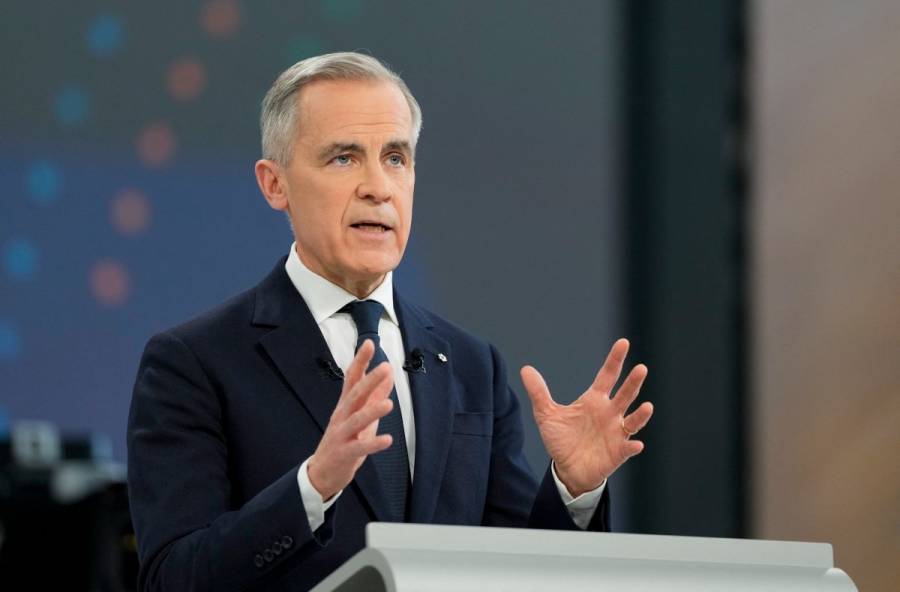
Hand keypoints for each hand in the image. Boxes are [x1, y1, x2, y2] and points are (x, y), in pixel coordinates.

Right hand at [307, 340, 394, 499]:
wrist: (323, 471)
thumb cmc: (345, 439)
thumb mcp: (361, 415)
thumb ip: (374, 395)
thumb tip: (389, 374)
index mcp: (346, 405)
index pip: (352, 378)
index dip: (360, 361)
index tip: (369, 344)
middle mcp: (342, 415)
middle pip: (355, 395)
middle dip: (369, 380)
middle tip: (385, 368)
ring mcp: (342, 434)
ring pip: (357, 420)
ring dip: (372, 411)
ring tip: (388, 404)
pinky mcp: (345, 452)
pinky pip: (360, 447)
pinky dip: (374, 443)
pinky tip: (387, 440)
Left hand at [521, 338, 652, 496]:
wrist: (567, 469)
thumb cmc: (562, 440)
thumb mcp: (546, 415)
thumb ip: (538, 392)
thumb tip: (525, 369)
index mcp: (594, 400)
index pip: (607, 375)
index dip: (615, 360)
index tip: (623, 343)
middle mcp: (609, 413)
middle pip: (625, 394)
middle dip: (633, 382)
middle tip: (641, 368)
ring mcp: (616, 432)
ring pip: (633, 420)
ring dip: (641, 414)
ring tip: (648, 406)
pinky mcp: (618, 452)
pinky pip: (628, 447)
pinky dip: (633, 445)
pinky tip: (635, 444)